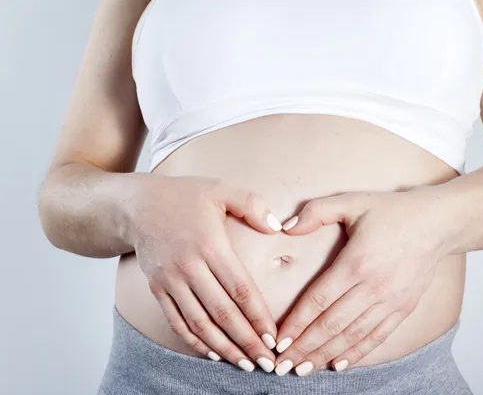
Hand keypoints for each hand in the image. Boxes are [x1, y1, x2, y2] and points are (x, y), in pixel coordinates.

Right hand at [128, 175, 282, 372]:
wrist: (134, 205)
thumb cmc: (182, 195)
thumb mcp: (219, 189)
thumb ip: (251, 204)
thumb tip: (277, 227)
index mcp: (210, 245)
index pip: (240, 289)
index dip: (258, 316)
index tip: (274, 337)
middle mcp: (189, 267)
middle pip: (223, 313)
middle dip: (247, 341)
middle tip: (268, 362)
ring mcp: (170, 281)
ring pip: (200, 323)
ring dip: (225, 347)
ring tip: (246, 364)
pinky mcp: (157, 289)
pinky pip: (177, 321)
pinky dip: (195, 341)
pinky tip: (214, 353)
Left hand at [273, 189, 450, 375]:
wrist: (438, 223)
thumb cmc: (392, 211)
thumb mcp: (352, 201)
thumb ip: (316, 211)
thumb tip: (286, 227)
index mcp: (356, 262)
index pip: (318, 300)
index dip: (296, 323)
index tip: (278, 341)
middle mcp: (373, 286)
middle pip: (331, 324)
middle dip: (304, 347)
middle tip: (282, 366)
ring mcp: (391, 301)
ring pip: (352, 335)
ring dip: (325, 355)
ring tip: (302, 370)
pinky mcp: (404, 308)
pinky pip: (377, 337)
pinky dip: (357, 353)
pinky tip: (338, 364)